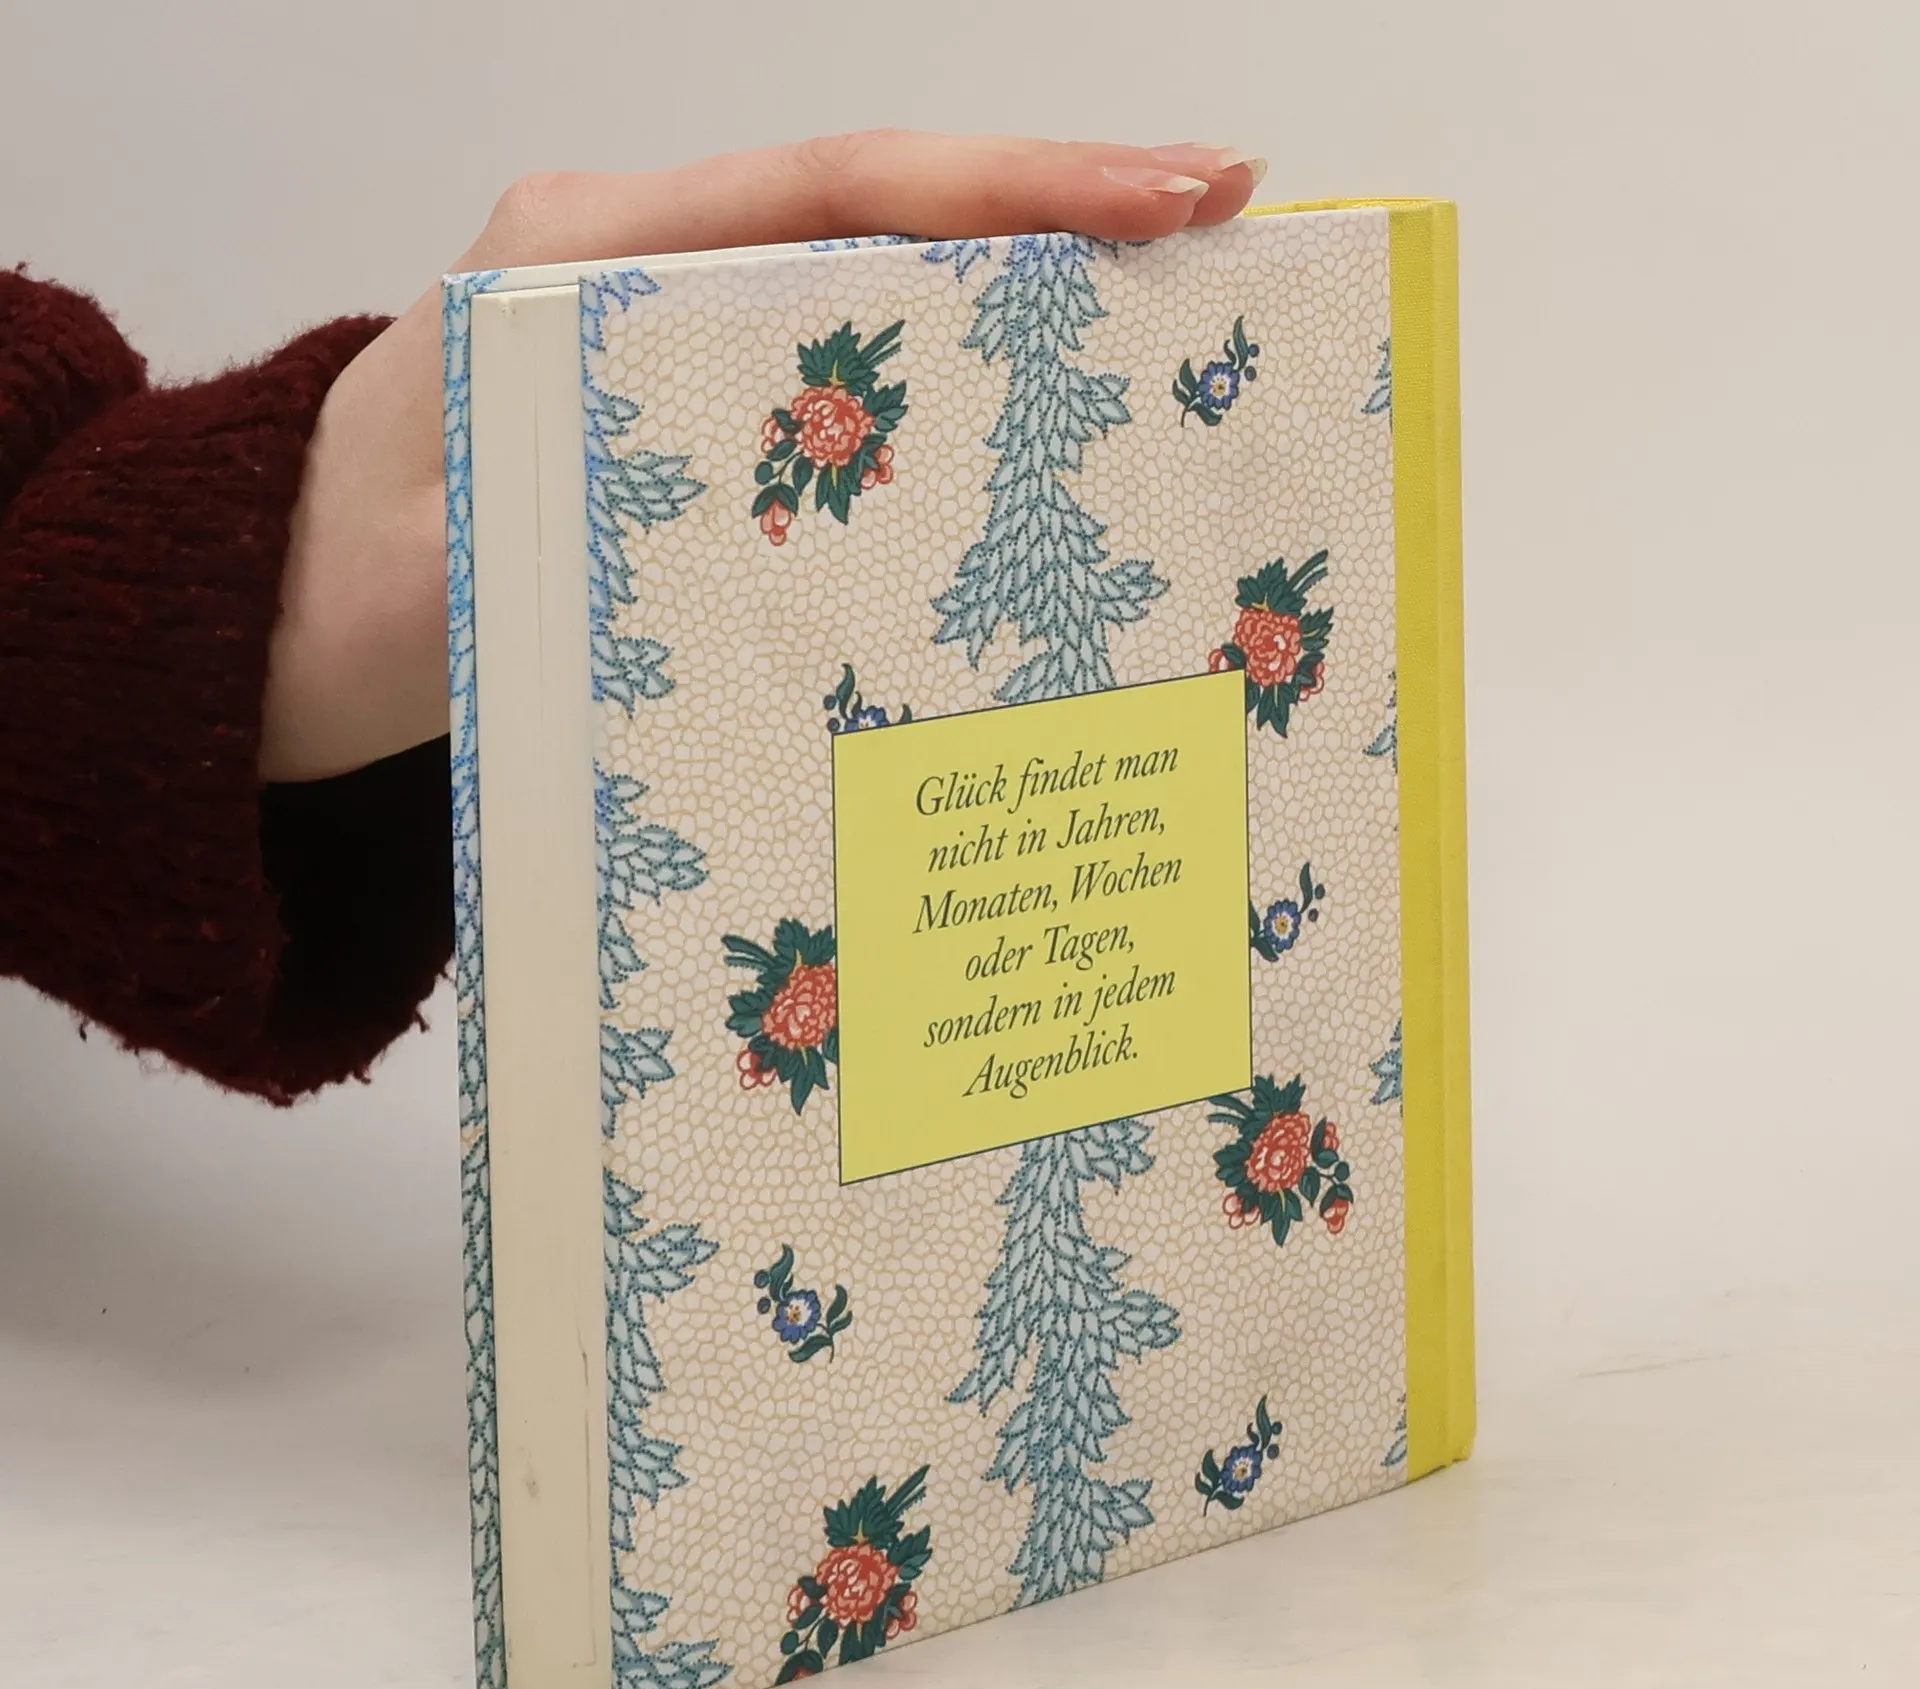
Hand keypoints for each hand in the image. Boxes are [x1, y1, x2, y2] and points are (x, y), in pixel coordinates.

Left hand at [262, 130, 1263, 780]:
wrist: (280, 625)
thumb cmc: (350, 597)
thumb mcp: (447, 571)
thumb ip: (574, 532)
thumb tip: (761, 530)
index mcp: (578, 255)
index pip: (832, 189)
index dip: (1011, 188)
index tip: (1168, 193)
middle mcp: (637, 259)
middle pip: (883, 211)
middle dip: (1058, 215)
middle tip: (1226, 235)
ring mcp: (668, 324)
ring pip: (877, 282)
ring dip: (1022, 299)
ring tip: (1173, 329)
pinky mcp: (689, 401)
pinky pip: (843, 367)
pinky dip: (949, 384)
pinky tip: (1037, 427)